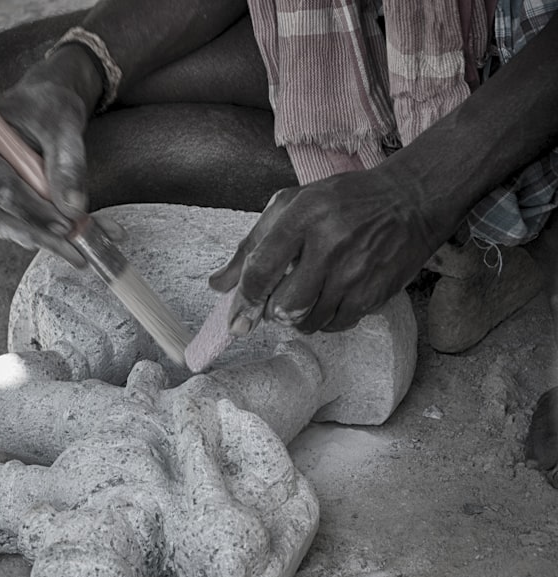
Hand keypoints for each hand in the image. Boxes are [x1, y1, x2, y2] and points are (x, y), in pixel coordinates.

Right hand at [0, 48, 101, 267]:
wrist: (43, 105)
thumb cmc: (50, 106)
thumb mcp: (65, 125)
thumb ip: (68, 163)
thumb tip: (73, 208)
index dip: (33, 210)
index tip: (67, 224)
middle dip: (42, 232)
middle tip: (79, 248)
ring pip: (5, 223)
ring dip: (43, 238)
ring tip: (81, 246)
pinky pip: (11, 222)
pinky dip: (41, 232)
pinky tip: (69, 234)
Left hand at [208, 167, 447, 333]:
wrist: (411, 199)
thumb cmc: (344, 201)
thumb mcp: (292, 206)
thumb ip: (252, 244)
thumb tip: (218, 285)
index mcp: (303, 217)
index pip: (261, 269)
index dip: (243, 300)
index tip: (236, 320)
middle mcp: (330, 245)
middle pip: (284, 306)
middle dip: (272, 312)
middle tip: (276, 301)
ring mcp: (355, 272)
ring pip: (309, 321)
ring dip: (298, 318)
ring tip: (305, 295)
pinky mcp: (375, 293)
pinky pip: (336, 325)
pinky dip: (324, 320)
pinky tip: (328, 298)